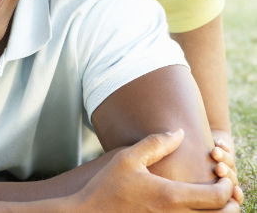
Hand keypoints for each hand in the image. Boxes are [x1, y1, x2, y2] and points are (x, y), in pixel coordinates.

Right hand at [73, 130, 239, 211]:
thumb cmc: (108, 186)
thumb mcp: (129, 158)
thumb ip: (156, 143)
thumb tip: (180, 133)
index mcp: (170, 197)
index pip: (216, 197)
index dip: (226, 186)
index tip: (220, 174)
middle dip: (229, 203)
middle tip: (223, 188)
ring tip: (211, 199)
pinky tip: (192, 207)